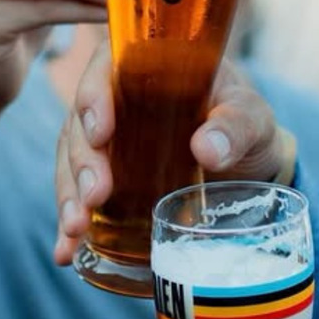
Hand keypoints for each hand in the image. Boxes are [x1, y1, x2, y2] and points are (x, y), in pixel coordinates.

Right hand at [52, 42, 293, 262]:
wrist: (250, 168)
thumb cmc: (249, 128)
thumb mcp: (253, 121)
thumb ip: (237, 126)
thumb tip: (206, 148)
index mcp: (149, 71)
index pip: (107, 67)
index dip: (94, 94)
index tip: (100, 131)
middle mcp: (119, 104)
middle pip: (82, 123)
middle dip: (82, 160)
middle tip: (95, 195)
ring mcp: (110, 146)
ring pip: (72, 161)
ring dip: (69, 195)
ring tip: (76, 228)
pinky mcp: (110, 183)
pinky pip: (81, 199)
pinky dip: (71, 228)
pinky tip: (66, 251)